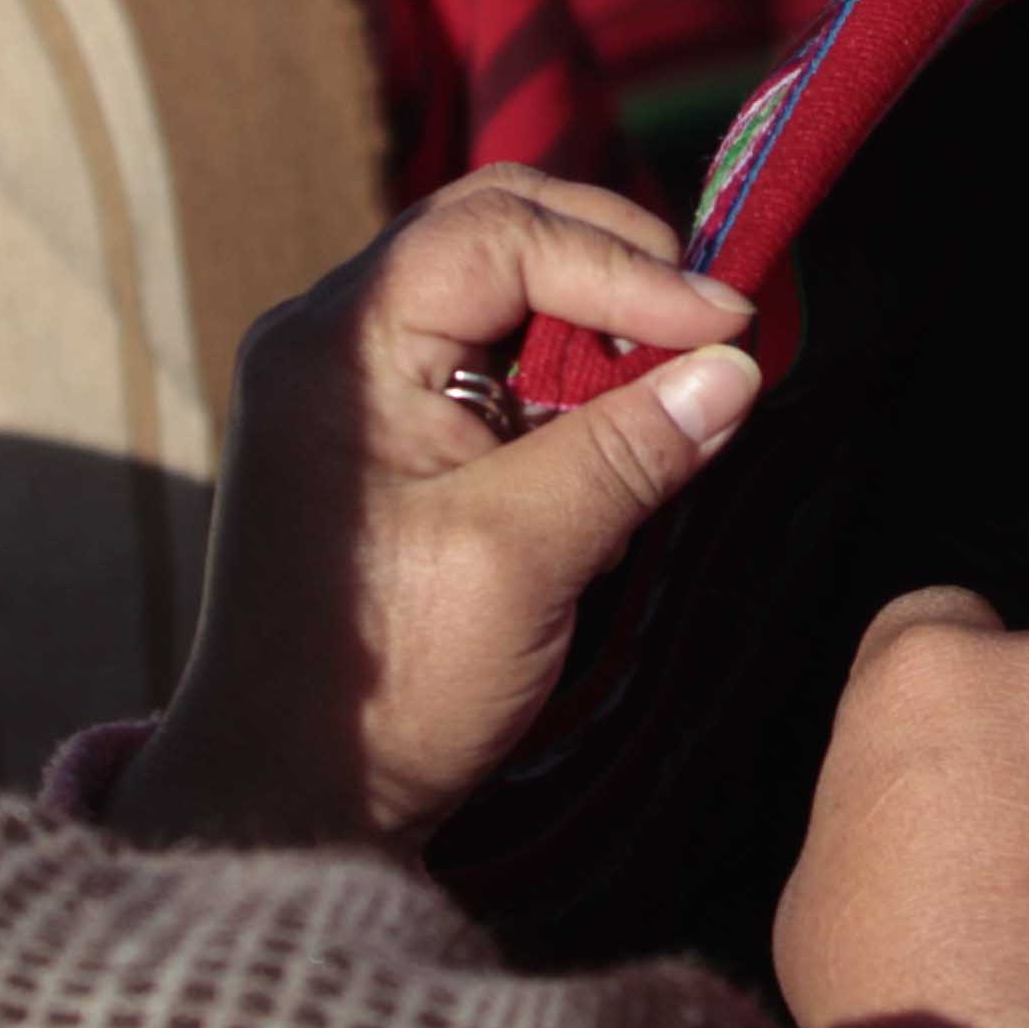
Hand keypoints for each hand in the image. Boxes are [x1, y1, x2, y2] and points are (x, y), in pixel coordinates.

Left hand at [111, 167, 758, 853]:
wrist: (291, 797)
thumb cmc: (390, 681)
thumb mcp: (524, 557)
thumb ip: (630, 449)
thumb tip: (737, 370)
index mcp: (337, 346)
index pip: (498, 232)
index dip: (625, 263)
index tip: (728, 324)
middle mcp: (329, 337)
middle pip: (493, 230)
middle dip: (614, 264)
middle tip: (712, 324)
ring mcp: (346, 381)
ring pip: (495, 285)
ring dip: (595, 316)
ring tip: (677, 373)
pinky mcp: (375, 430)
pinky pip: (483, 351)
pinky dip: (563, 367)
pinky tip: (619, 419)